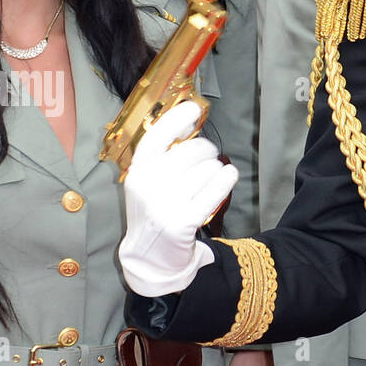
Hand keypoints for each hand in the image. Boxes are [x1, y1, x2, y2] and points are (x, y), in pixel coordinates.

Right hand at [118, 101, 237, 296]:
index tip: (193, 108)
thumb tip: (186, 126)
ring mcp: (165, 204)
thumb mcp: (146, 182)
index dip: (177, 118)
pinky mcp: (183, 222)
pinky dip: (226, 179)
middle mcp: (149, 185)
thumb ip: (161, 157)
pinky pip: (215, 190)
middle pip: (192, 150)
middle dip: (207, 150)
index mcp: (137, 171)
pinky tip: (228, 175)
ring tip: (210, 177)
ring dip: (216, 169)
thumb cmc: (153, 211)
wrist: (148, 256)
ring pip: (207, 169)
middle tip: (208, 157)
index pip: (157, 135)